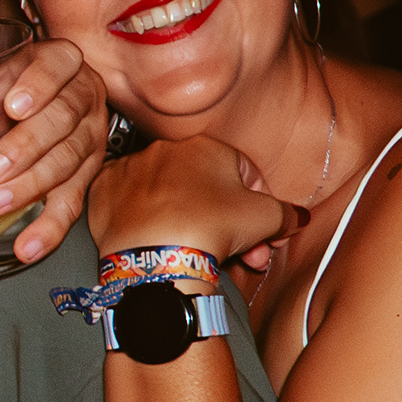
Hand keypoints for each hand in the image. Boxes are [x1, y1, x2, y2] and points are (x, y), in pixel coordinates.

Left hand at [0, 35, 111, 266]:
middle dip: (26, 147)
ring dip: (32, 186)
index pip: (58, 65)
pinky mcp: (85, 175)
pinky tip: (26, 247)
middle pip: (62, 120)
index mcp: (56, 62)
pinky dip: (49, 228)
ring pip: (68, 162)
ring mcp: (88, 136)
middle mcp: (81, 97)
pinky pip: (72, 203)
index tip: (11, 106)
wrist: (23, 109)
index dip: (40, 85)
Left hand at [91, 133, 297, 261]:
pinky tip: (161, 237)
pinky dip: (146, 219)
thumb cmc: (208, 229)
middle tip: (245, 254)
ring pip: (170, 196)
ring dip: (191, 221)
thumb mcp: (265, 219)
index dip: (261, 209)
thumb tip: (296, 216)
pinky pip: (131, 202)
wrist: (155, 256)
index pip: (244, 176)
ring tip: (205, 251)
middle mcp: (165, 149)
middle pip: (207, 189)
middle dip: (231, 223)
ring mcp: (131, 169)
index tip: (266, 235)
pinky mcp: (104, 191)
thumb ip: (286, 213)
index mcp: (206, 145)